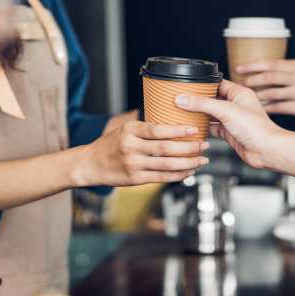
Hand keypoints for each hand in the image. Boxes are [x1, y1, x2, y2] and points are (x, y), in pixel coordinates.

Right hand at [85, 121, 208, 185]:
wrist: (90, 164)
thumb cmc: (110, 144)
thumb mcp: (123, 128)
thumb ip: (144, 125)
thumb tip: (169, 116)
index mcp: (130, 130)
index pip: (158, 130)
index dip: (178, 130)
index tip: (194, 129)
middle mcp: (131, 147)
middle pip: (166, 148)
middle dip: (189, 147)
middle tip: (204, 145)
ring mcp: (133, 164)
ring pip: (166, 164)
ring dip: (188, 163)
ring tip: (201, 160)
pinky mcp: (135, 179)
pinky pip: (161, 177)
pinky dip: (177, 175)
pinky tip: (188, 172)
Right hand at [175, 80, 283, 168]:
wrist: (267, 151)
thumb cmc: (256, 128)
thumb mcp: (226, 111)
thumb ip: (203, 104)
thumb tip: (183, 99)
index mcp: (239, 93)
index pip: (218, 83)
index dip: (204, 83)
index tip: (188, 84)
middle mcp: (236, 105)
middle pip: (212, 99)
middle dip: (198, 99)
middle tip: (182, 98)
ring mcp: (232, 120)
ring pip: (211, 114)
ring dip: (199, 114)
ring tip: (183, 111)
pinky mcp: (229, 133)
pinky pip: (212, 128)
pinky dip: (203, 128)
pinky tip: (193, 127)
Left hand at [236, 60, 294, 122]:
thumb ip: (285, 70)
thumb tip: (259, 71)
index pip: (272, 63)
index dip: (253, 66)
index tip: (239, 68)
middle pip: (270, 77)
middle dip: (252, 80)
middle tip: (240, 84)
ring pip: (272, 93)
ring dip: (257, 95)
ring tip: (247, 97)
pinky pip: (279, 107)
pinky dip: (267, 108)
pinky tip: (258, 108)